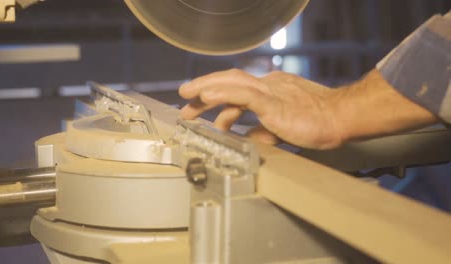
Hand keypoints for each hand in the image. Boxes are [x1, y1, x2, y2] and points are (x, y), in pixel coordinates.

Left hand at [179, 69, 343, 148]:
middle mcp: (268, 86)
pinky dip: (222, 93)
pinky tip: (206, 96)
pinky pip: (243, 94)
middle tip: (186, 102)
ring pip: (232, 83)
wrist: (340, 120)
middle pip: (229, 82)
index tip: (202, 107)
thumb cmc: (318, 124)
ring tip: (187, 95)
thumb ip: (263, 132)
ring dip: (206, 88)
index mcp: (271, 91)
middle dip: (205, 90)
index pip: (237, 90)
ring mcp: (270, 91)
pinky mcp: (274, 101)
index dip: (217, 98)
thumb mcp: (282, 130)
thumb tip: (248, 138)